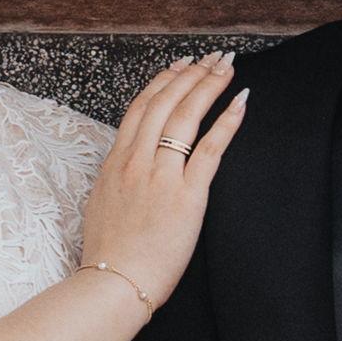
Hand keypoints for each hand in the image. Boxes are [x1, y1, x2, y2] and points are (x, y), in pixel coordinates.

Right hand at [74, 55, 243, 322]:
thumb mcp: (102, 204)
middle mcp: (137, 161)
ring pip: (187, 117)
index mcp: (115, 163)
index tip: (179, 66)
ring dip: (209, 86)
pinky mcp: (187, 195)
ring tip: (226, 67)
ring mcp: (161, 176)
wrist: (114, 283)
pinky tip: (240, 102)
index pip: (141, 108)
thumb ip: (117, 179)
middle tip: (211, 57)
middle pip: (166, 103)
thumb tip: (128, 166)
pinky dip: (227, 122)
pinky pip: (210, 149)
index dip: (162, 82)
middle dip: (191, 74)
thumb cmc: (109, 254)